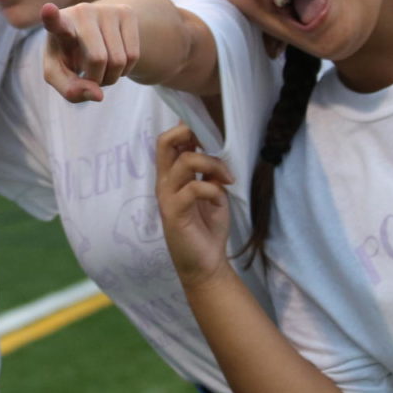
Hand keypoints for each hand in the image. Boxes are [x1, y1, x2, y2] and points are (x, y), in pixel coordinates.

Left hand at [41, 1, 138, 101]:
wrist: (94, 32)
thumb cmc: (69, 56)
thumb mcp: (60, 75)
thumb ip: (70, 90)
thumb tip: (98, 95)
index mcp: (58, 26)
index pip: (54, 21)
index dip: (51, 17)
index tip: (48, 10)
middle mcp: (81, 12)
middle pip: (98, 59)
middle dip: (97, 79)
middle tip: (90, 76)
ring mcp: (105, 10)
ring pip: (119, 60)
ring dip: (112, 77)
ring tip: (101, 67)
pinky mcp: (126, 12)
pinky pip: (133, 55)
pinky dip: (125, 70)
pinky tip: (115, 61)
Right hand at [154, 123, 234, 285]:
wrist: (205, 264)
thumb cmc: (208, 227)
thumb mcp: (213, 192)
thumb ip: (209, 172)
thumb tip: (217, 150)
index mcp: (172, 175)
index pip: (169, 140)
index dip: (186, 128)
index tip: (212, 134)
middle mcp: (165, 181)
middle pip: (165, 141)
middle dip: (189, 133)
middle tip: (212, 144)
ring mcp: (167, 196)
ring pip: (186, 161)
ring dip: (213, 164)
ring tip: (228, 178)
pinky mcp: (174, 212)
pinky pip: (195, 188)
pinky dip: (213, 190)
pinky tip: (220, 200)